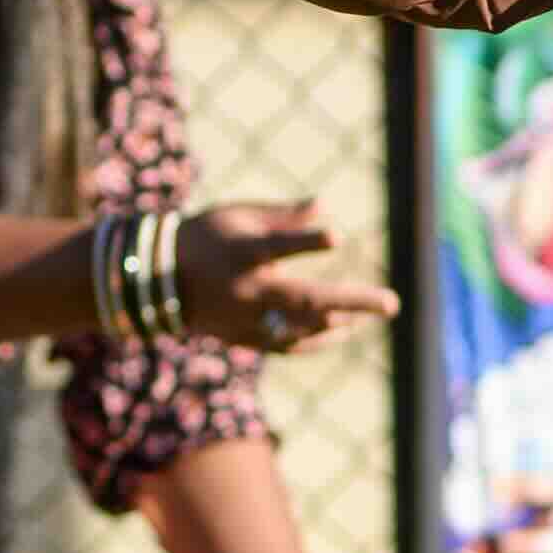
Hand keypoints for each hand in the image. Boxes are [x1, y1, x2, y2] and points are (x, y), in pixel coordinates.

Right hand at [177, 201, 398, 355]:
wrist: (161, 281)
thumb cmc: (209, 237)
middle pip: (304, 299)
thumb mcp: (240, 215)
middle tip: (392, 304)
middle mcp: (246, 289)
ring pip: (302, 327)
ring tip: (376, 309)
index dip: (306, 241)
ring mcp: (245, 319)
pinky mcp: (244, 338)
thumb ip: (284, 216)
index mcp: (242, 251)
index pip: (277, 246)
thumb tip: (327, 207)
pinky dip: (319, 340)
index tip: (337, 236)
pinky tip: (344, 329)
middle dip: (351, 301)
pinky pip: (289, 345)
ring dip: (342, 319)